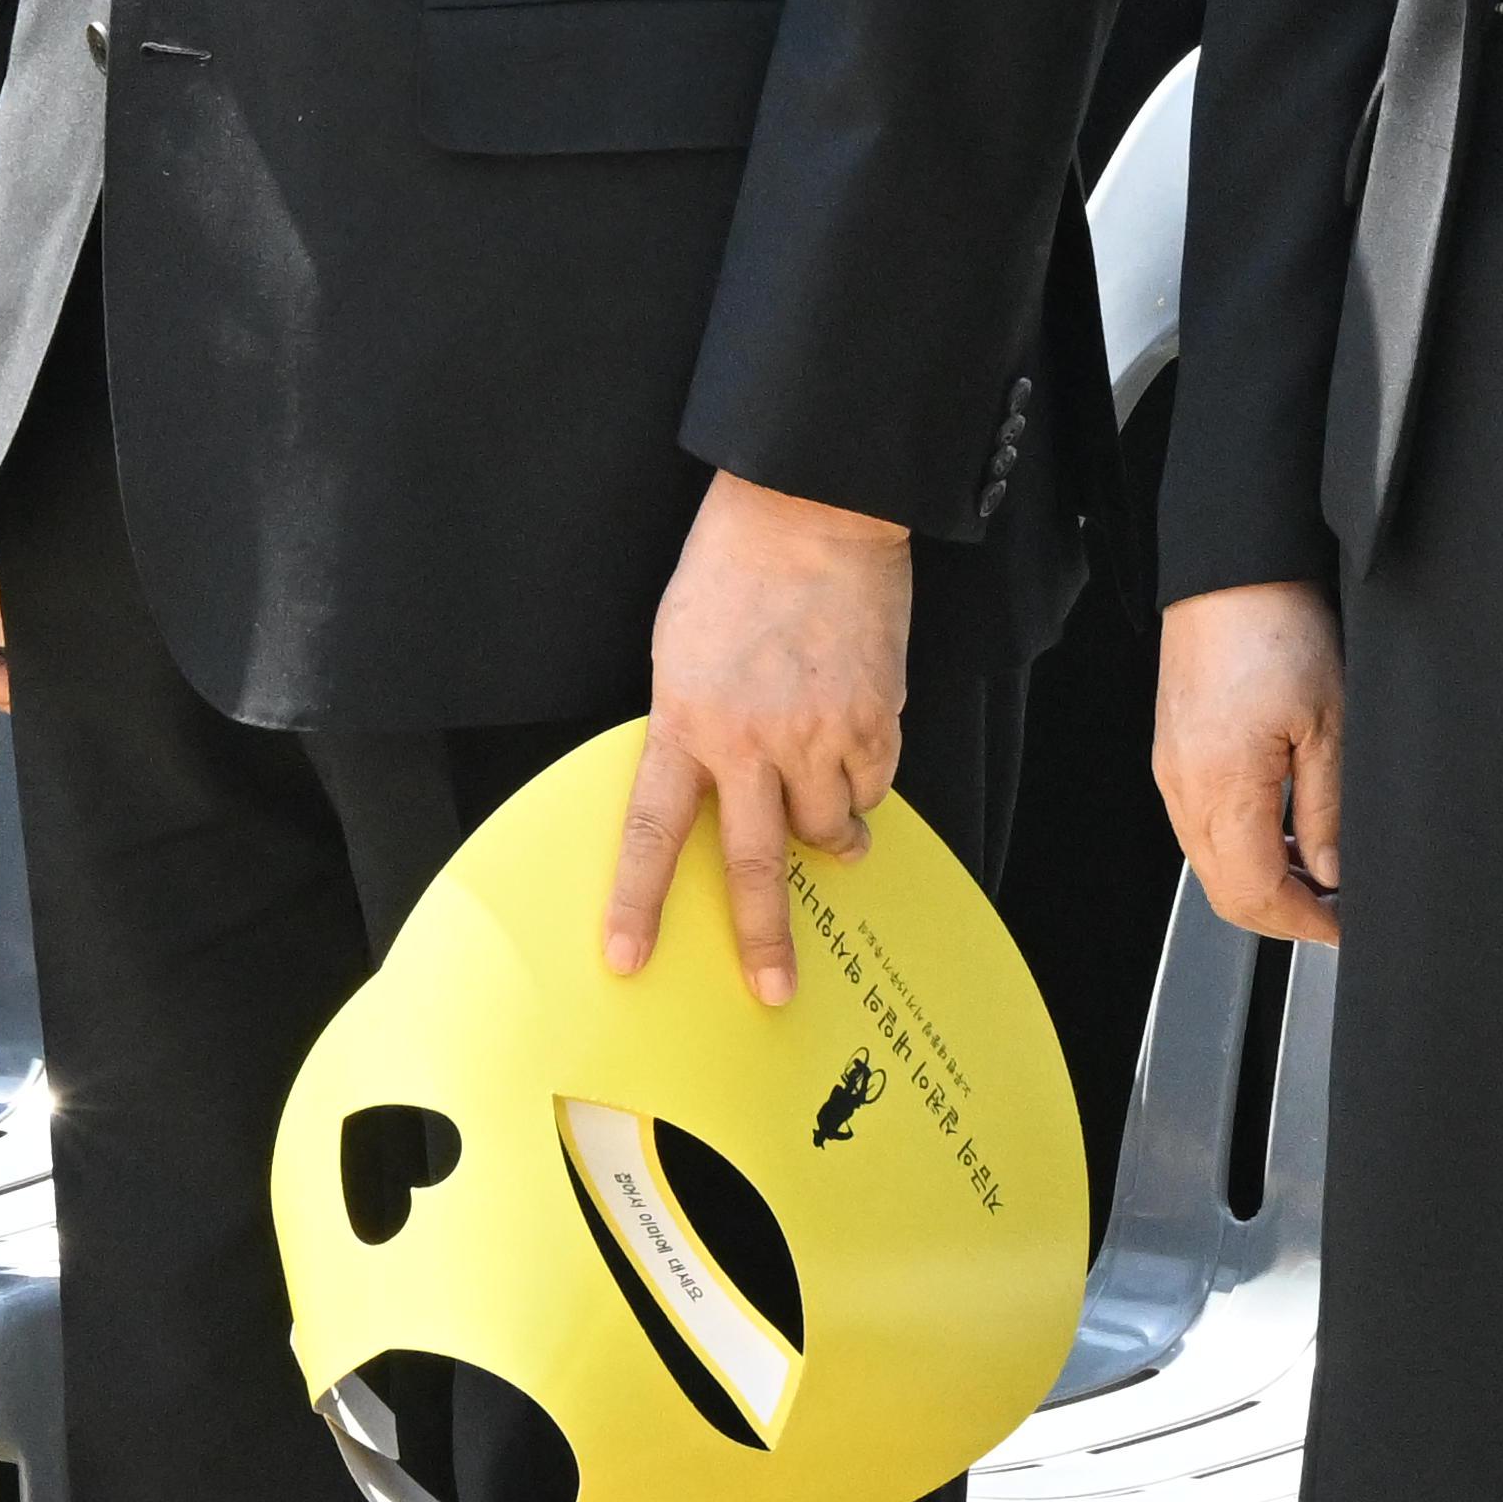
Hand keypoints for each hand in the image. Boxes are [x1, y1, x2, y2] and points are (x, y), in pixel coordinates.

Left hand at [609, 475, 909, 1001]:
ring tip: (832, 822)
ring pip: (827, 828)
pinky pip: (874, 785)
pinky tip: (856, 749)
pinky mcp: (875, 719)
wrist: (811, 509)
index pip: (652, 831)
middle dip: (764, 937)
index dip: (639, 901)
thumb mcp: (680, 648)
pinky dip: (865, 783)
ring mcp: (818, 734)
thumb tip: (717, 786)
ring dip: (830, 835)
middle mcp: (750, 741)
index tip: (627, 957)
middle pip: (753, 863)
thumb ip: (692, 724)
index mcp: (685, 720)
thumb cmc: (732, 570)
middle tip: (774, 991)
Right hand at [1147, 581, 1341, 943]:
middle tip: (1335, 912)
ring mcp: (1171, 771)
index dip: (1304, 923)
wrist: (1230, 571)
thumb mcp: (1330, 723)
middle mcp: (1183, 786)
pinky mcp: (1172, 753)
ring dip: (1262, 883)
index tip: (1343, 926)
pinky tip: (1281, 832)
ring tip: (1317, 873)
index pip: (1255, 893)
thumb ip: (1327, 810)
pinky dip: (1241, 849)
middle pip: (1225, 892)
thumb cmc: (1276, 627)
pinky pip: (1199, 828)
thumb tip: (1331, 873)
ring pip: (1209, 865)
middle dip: (1282, 916)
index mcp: (1222, 785)